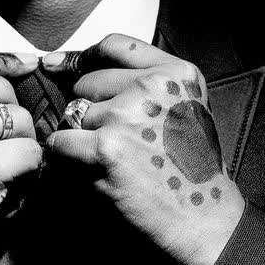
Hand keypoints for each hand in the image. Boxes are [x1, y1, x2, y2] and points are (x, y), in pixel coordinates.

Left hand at [42, 34, 244, 264]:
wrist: (204, 219)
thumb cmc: (194, 173)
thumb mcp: (187, 112)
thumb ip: (149, 86)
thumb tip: (82, 71)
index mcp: (176, 73)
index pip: (115, 45)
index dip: (84, 57)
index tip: (62, 66)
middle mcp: (152, 86)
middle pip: (87, 84)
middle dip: (89, 112)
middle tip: (112, 145)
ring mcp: (127, 115)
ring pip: (73, 116)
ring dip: (79, 139)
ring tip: (108, 164)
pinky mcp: (106, 148)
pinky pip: (60, 143)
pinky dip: (64, 159)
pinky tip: (87, 172)